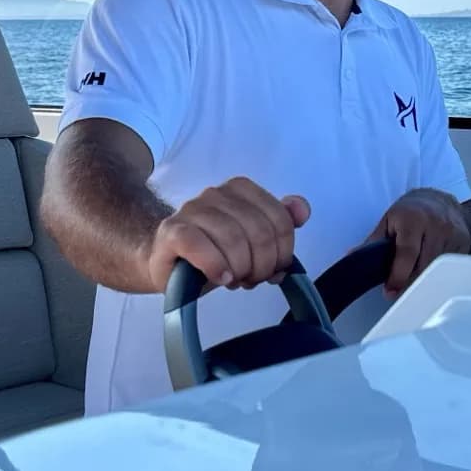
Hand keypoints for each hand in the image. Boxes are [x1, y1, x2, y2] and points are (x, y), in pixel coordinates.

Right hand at [145, 178, 310, 294]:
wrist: (169, 263)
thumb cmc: (215, 252)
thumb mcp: (253, 240)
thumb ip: (281, 223)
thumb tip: (302, 210)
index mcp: (241, 189)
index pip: (280, 219)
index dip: (282, 252)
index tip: (273, 270)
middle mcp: (216, 193)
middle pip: (259, 232)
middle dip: (262, 265)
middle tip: (252, 280)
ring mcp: (192, 209)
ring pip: (233, 239)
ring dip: (240, 269)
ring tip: (235, 281)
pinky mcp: (172, 231)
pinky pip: (200, 246)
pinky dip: (216, 267)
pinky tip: (220, 278)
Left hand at [368, 189, 470, 297]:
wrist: (438, 200)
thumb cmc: (409, 213)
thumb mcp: (387, 222)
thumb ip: (372, 242)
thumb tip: (351, 258)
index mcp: (412, 218)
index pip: (407, 253)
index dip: (398, 276)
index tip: (390, 291)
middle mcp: (435, 224)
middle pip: (423, 266)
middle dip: (409, 282)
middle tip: (398, 290)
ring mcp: (453, 234)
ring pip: (437, 270)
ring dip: (423, 279)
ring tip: (413, 279)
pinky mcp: (464, 243)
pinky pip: (449, 268)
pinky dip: (438, 275)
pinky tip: (430, 272)